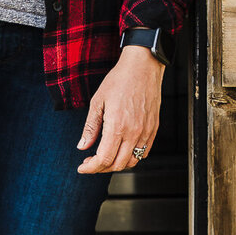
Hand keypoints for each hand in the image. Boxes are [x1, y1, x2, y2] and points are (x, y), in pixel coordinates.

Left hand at [77, 45, 164, 173]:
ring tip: (105, 156)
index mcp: (117, 126)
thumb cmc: (120, 80)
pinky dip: (131, 157)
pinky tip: (121, 149)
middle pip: (117, 164)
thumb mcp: (98, 101)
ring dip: (116, 164)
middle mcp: (134, 132)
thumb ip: (90, 127)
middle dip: (101, 168)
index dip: (90, 167)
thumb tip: (82, 147)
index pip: (103, 159)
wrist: (143, 67)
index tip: (82, 167)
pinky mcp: (153, 129)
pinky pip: (144, 152)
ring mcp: (146, 132)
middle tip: (90, 161)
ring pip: (131, 161)